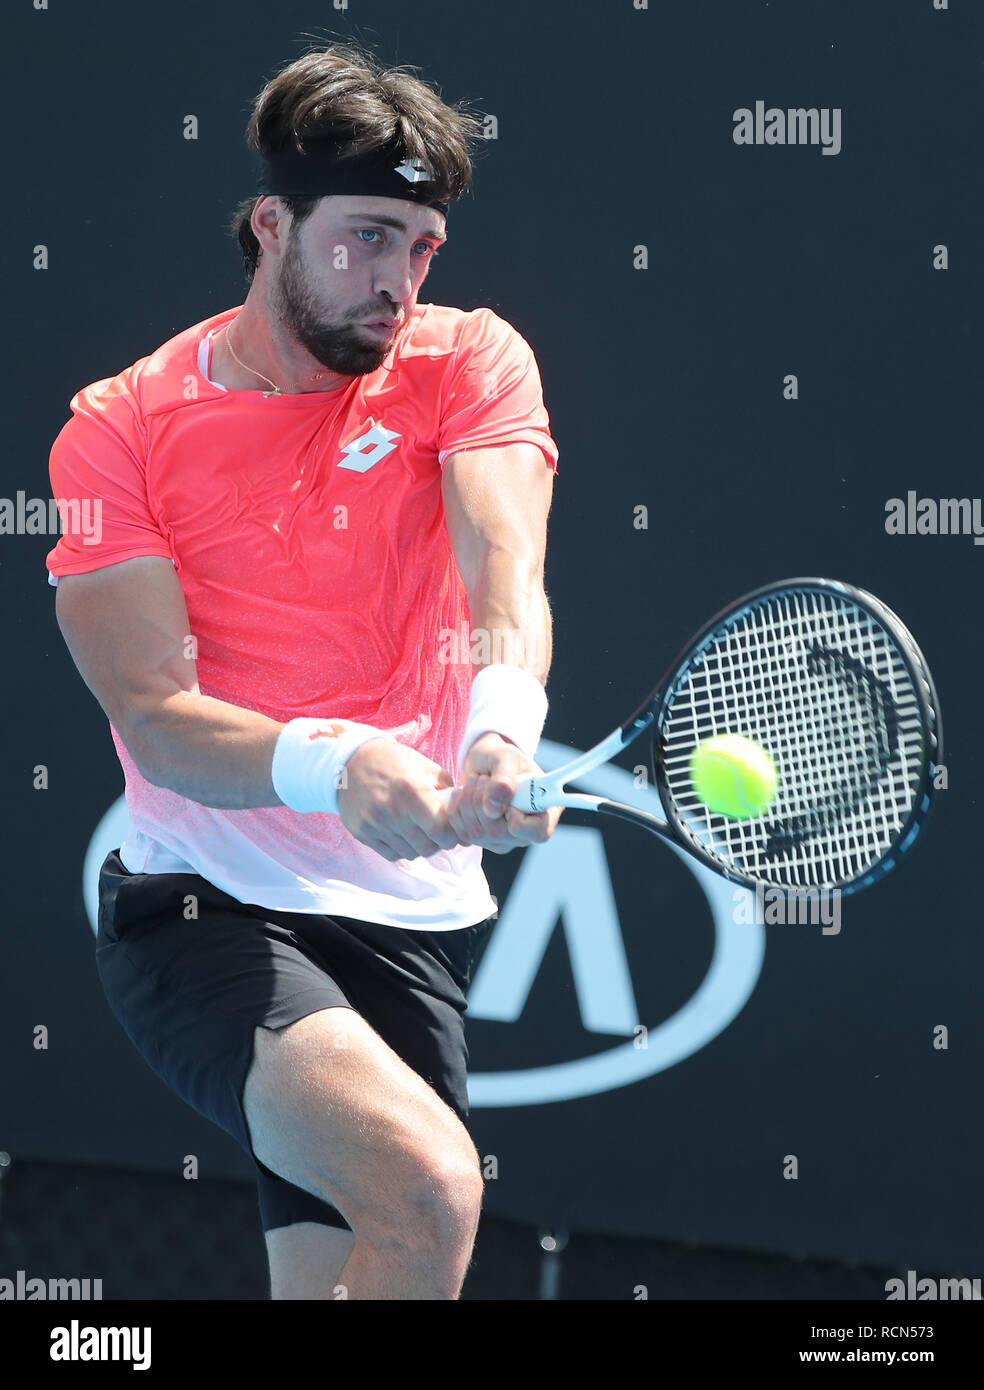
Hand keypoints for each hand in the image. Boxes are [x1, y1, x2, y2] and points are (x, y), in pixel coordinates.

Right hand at [337, 738, 462, 862]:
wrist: (351, 762)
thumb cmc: (395, 762)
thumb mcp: (427, 768)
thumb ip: (448, 793)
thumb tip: (465, 819)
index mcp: (411, 791)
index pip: (439, 830)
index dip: (451, 836)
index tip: (452, 831)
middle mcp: (391, 810)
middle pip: (427, 847)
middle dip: (438, 843)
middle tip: (437, 832)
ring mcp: (375, 824)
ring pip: (410, 853)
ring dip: (420, 846)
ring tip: (419, 830)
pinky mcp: (362, 833)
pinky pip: (392, 855)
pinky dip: (402, 848)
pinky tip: (402, 833)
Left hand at [444, 732, 562, 853]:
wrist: (485, 764)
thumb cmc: (503, 759)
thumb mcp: (506, 757)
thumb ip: (504, 780)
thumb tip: (493, 809)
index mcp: (544, 811)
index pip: (539, 832)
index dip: (520, 819)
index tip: (510, 799)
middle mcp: (525, 832)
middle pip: (499, 834)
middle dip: (483, 800)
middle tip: (485, 779)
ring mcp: (502, 840)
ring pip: (476, 833)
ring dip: (468, 800)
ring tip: (476, 781)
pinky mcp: (481, 841)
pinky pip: (460, 832)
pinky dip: (456, 807)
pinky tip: (464, 793)